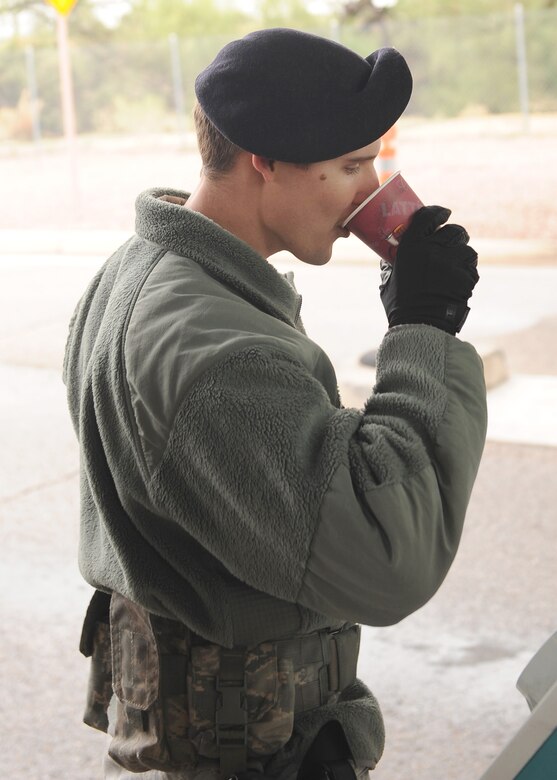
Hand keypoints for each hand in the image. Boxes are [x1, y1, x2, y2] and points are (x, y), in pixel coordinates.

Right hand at [379, 205, 478, 334]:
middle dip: (454, 235)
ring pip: (467, 249)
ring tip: (457, 264)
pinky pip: (471, 269)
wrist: (420, 326)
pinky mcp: (466, 277)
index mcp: (412, 247)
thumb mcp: (389, 281)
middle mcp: (433, 250)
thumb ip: (391, 266)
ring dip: (463, 255)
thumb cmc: (400, 306)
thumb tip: (388, 258)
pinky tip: (459, 281)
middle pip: (453, 231)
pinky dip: (467, 273)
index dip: (437, 212)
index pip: (427, 217)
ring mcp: (452, 263)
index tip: (443, 213)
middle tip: (451, 242)